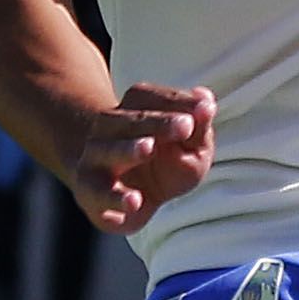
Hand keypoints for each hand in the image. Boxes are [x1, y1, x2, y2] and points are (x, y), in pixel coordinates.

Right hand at [73, 83, 216, 234]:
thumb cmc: (164, 163)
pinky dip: (115, 198)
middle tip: (185, 126)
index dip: (176, 102)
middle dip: (157, 122)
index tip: (203, 107)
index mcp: (132, 110)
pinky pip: (99, 194)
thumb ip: (200, 126)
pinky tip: (134, 202)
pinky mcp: (92, 195)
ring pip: (107, 151)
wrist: (122, 197)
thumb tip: (207, 101)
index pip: (148, 97)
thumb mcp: (189, 146)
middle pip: (129, 120)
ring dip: (128, 149)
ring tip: (149, 148)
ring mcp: (95, 161)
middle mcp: (108, 130)